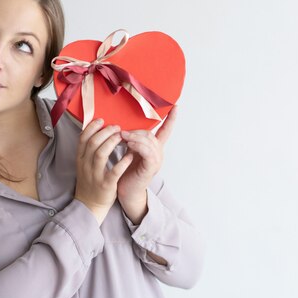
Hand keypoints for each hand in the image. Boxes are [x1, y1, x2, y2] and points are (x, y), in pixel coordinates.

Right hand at [75, 119, 134, 223]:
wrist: (90, 205)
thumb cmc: (90, 182)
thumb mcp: (84, 165)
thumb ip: (89, 150)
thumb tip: (97, 131)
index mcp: (80, 159)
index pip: (83, 138)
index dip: (92, 127)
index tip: (102, 120)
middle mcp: (85, 165)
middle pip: (93, 143)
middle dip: (106, 132)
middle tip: (117, 128)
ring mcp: (95, 175)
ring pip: (101, 153)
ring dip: (112, 142)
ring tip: (122, 137)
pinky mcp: (105, 185)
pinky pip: (114, 171)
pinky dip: (123, 162)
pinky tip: (130, 155)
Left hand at [117, 106, 177, 223]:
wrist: (125, 191)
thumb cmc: (125, 171)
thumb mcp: (129, 152)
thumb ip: (131, 140)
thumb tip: (123, 127)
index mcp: (154, 149)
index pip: (165, 131)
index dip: (170, 119)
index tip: (175, 107)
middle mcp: (158, 153)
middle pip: (151, 134)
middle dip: (136, 131)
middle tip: (122, 131)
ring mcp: (156, 161)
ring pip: (149, 142)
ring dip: (135, 137)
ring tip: (123, 136)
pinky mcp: (151, 168)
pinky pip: (147, 152)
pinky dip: (138, 146)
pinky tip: (129, 145)